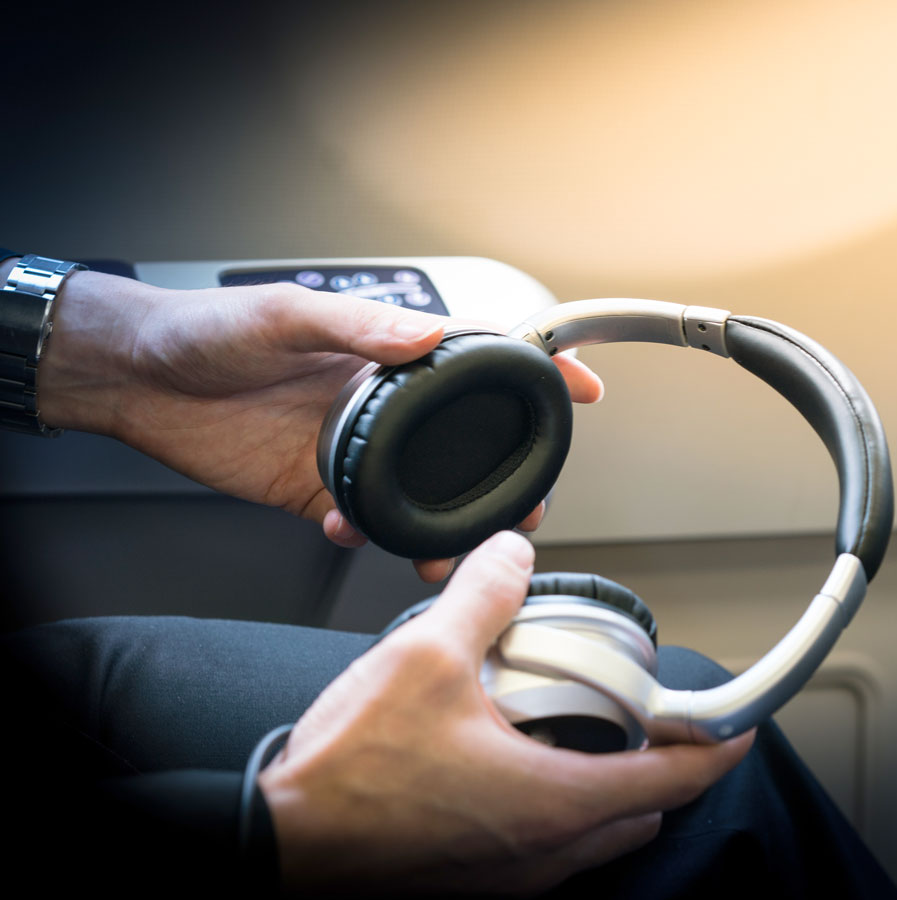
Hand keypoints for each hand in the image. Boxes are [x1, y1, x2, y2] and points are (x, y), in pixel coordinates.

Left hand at [35, 271, 602, 580]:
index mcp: (384, 352)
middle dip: (506, 472)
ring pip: (424, 490)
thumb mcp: (282, 315)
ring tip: (460, 550)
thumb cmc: (207, 331)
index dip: (536, 370)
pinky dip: (371, 535)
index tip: (582, 386)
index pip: (477, 357)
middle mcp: (381, 401)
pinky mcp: (315, 487)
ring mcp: (352, 447)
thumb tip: (422, 335)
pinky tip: (352, 532)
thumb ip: (354, 327)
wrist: (138, 380)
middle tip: (530, 502)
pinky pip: (364, 519)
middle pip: (464, 439)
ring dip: (448, 522)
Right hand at [258, 531, 753, 895]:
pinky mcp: (477, 881)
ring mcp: (511, 876)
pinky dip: (563, 805)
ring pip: (598, 836)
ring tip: (586, 728)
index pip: (676, 778)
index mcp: (554, 801)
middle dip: (664, 764)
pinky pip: (550, 847)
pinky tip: (520, 759)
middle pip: (644, 811)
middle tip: (654, 714)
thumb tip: (514, 554)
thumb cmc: (347, 776)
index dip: (719, 745)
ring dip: (611, 785)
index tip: (741, 724)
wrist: (279, 847)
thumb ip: (483, 597)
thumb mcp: (424, 657)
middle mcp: (544, 852)